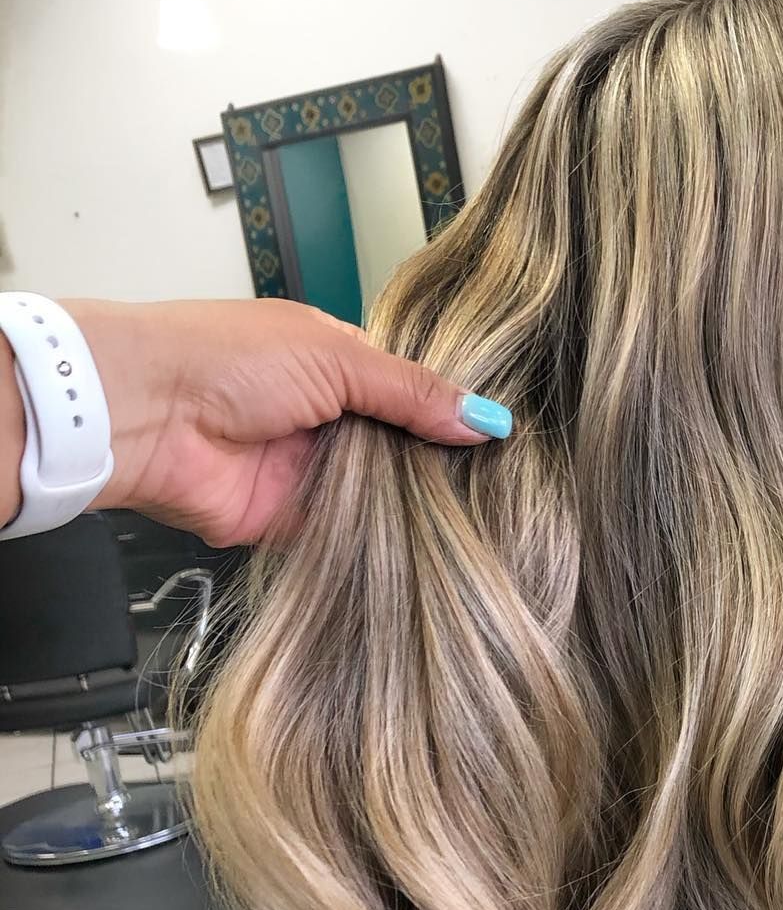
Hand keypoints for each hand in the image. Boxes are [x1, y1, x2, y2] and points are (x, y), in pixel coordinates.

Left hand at [4, 298, 509, 545]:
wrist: (146, 413)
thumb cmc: (229, 360)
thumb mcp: (339, 359)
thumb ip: (413, 394)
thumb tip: (487, 421)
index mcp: (337, 362)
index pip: (411, 391)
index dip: (452, 412)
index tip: (507, 437)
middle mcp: (328, 416)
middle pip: (402, 446)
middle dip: (442, 463)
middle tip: (509, 487)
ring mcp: (310, 470)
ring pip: (382, 493)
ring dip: (416, 504)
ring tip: (488, 520)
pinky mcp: (292, 522)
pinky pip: (349, 534)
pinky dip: (382, 540)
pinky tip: (438, 549)